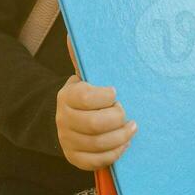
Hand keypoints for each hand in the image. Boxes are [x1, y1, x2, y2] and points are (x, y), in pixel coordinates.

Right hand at [56, 38, 135, 169]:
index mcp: (67, 96)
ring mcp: (68, 140)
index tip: (116, 92)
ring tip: (132, 127)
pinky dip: (115, 153)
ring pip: (98, 144)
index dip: (106, 96)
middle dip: (116, 118)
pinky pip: (97, 161)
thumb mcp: (83, 76)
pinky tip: (124, 143)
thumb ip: (81, 58)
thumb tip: (74, 33)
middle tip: (126, 112)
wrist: (63, 117)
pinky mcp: (74, 157)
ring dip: (121, 137)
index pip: (87, 97)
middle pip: (95, 124)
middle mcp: (63, 119)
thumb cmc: (84, 94)